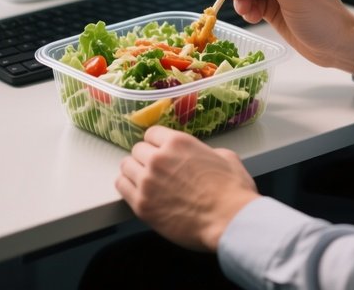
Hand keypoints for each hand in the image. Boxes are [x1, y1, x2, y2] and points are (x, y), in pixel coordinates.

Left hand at [116, 126, 258, 250]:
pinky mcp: (142, 205)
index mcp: (177, 142)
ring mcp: (147, 181)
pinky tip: (136, 192)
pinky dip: (127, 187)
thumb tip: (203, 156)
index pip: (151, 134)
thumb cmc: (232, 191)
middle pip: (138, 149)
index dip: (156, 144)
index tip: (159, 152)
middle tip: (156, 171)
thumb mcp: (225, 157)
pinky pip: (121, 186)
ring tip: (144, 181)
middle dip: (146, 158)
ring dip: (134, 171)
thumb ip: (205, 151)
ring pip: (126, 165)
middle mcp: (158, 158)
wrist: (229, 220)